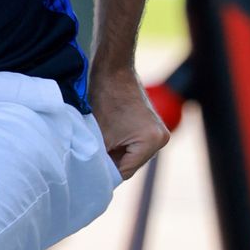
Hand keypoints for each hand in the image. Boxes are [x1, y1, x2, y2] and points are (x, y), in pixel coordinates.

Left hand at [88, 63, 169, 179]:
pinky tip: (107, 138)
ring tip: (99, 145)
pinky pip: (134, 145)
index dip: (105, 173)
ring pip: (131, 156)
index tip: (88, 173)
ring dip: (115, 153)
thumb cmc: (105, 99)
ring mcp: (159, 132)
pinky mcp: (153, 126)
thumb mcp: (100, 136)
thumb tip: (96, 179)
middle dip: (111, 162)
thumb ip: (101, 160)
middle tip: (90, 159)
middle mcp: (161, 138)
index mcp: (152, 141)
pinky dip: (120, 145)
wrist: (114, 70)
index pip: (125, 171)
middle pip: (130, 165)